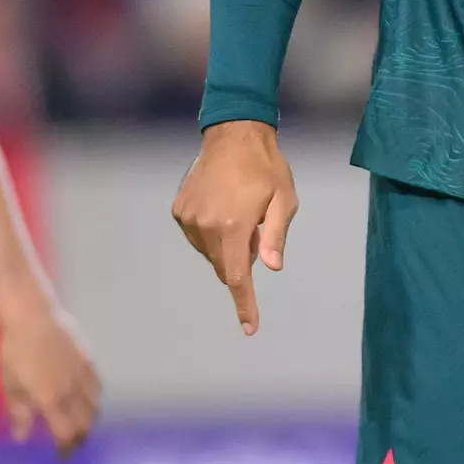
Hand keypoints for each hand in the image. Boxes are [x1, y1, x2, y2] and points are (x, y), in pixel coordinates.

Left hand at [0, 286, 100, 456]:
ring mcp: (83, 373)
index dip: (66, 447)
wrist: (33, 316)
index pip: (66, 433)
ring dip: (90, 419)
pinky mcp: (88, 359)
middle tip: (73, 443)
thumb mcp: (10, 385)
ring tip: (82, 424)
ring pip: (96, 405)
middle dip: (81, 437)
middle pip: (85, 422)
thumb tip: (22, 437)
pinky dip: (96, 398)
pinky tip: (89, 398)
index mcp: (51, 400)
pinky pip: (98, 385)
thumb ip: (19, 413)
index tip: (63, 455)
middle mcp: (72, 390)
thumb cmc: (15, 351)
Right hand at [171, 120, 297, 335]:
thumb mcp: (284, 199)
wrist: (234, 135)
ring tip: (240, 212)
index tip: (250, 328)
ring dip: (227, 246)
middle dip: (242, 260)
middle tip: (257, 228)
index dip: (245, 304)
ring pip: (210, 253)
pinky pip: (197, 236)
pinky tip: (222, 207)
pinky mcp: (179, 210)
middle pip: (225, 266)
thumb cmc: (267, 167)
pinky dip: (212, 233)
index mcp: (234, 225)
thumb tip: (272, 267)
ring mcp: (188, 219)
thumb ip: (276, 235)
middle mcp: (205, 226)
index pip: (239, 277)